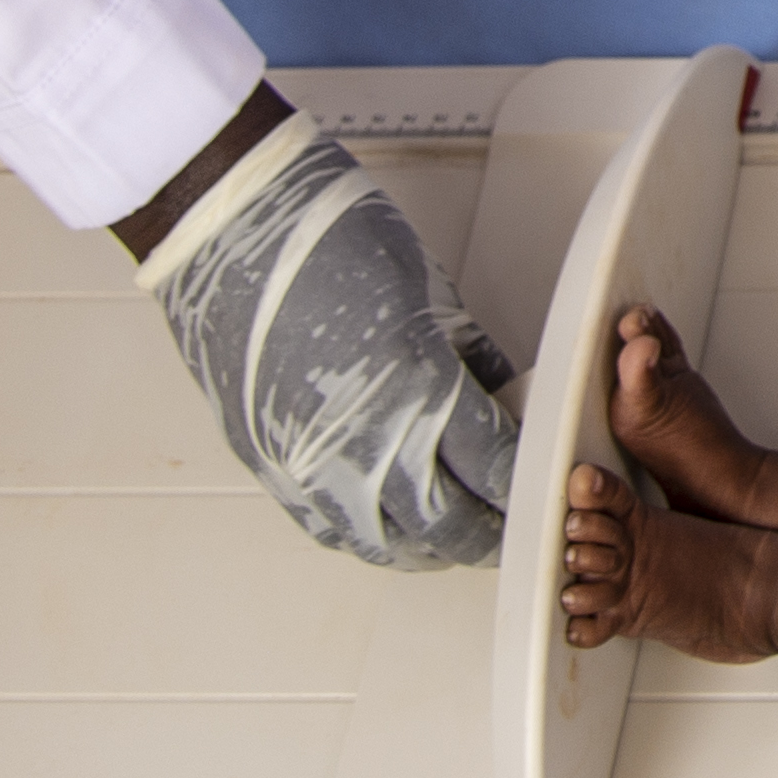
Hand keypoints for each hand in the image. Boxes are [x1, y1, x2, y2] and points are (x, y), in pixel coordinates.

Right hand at [134, 108, 523, 567]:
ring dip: (433, 545)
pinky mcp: (269, 468)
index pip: (494, 471)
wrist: (233, 233)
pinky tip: (394, 521)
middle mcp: (364, 443)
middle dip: (491, 530)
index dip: (526, 488)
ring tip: (459, 528)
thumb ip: (473, 365)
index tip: (544, 486)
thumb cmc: (335, 243)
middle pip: (448, 527)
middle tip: (513, 519)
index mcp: (418, 390)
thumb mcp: (434, 298)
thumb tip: (504, 408)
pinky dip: (373, 535)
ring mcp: (309, 465)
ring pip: (389, 544)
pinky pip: (331, 530)